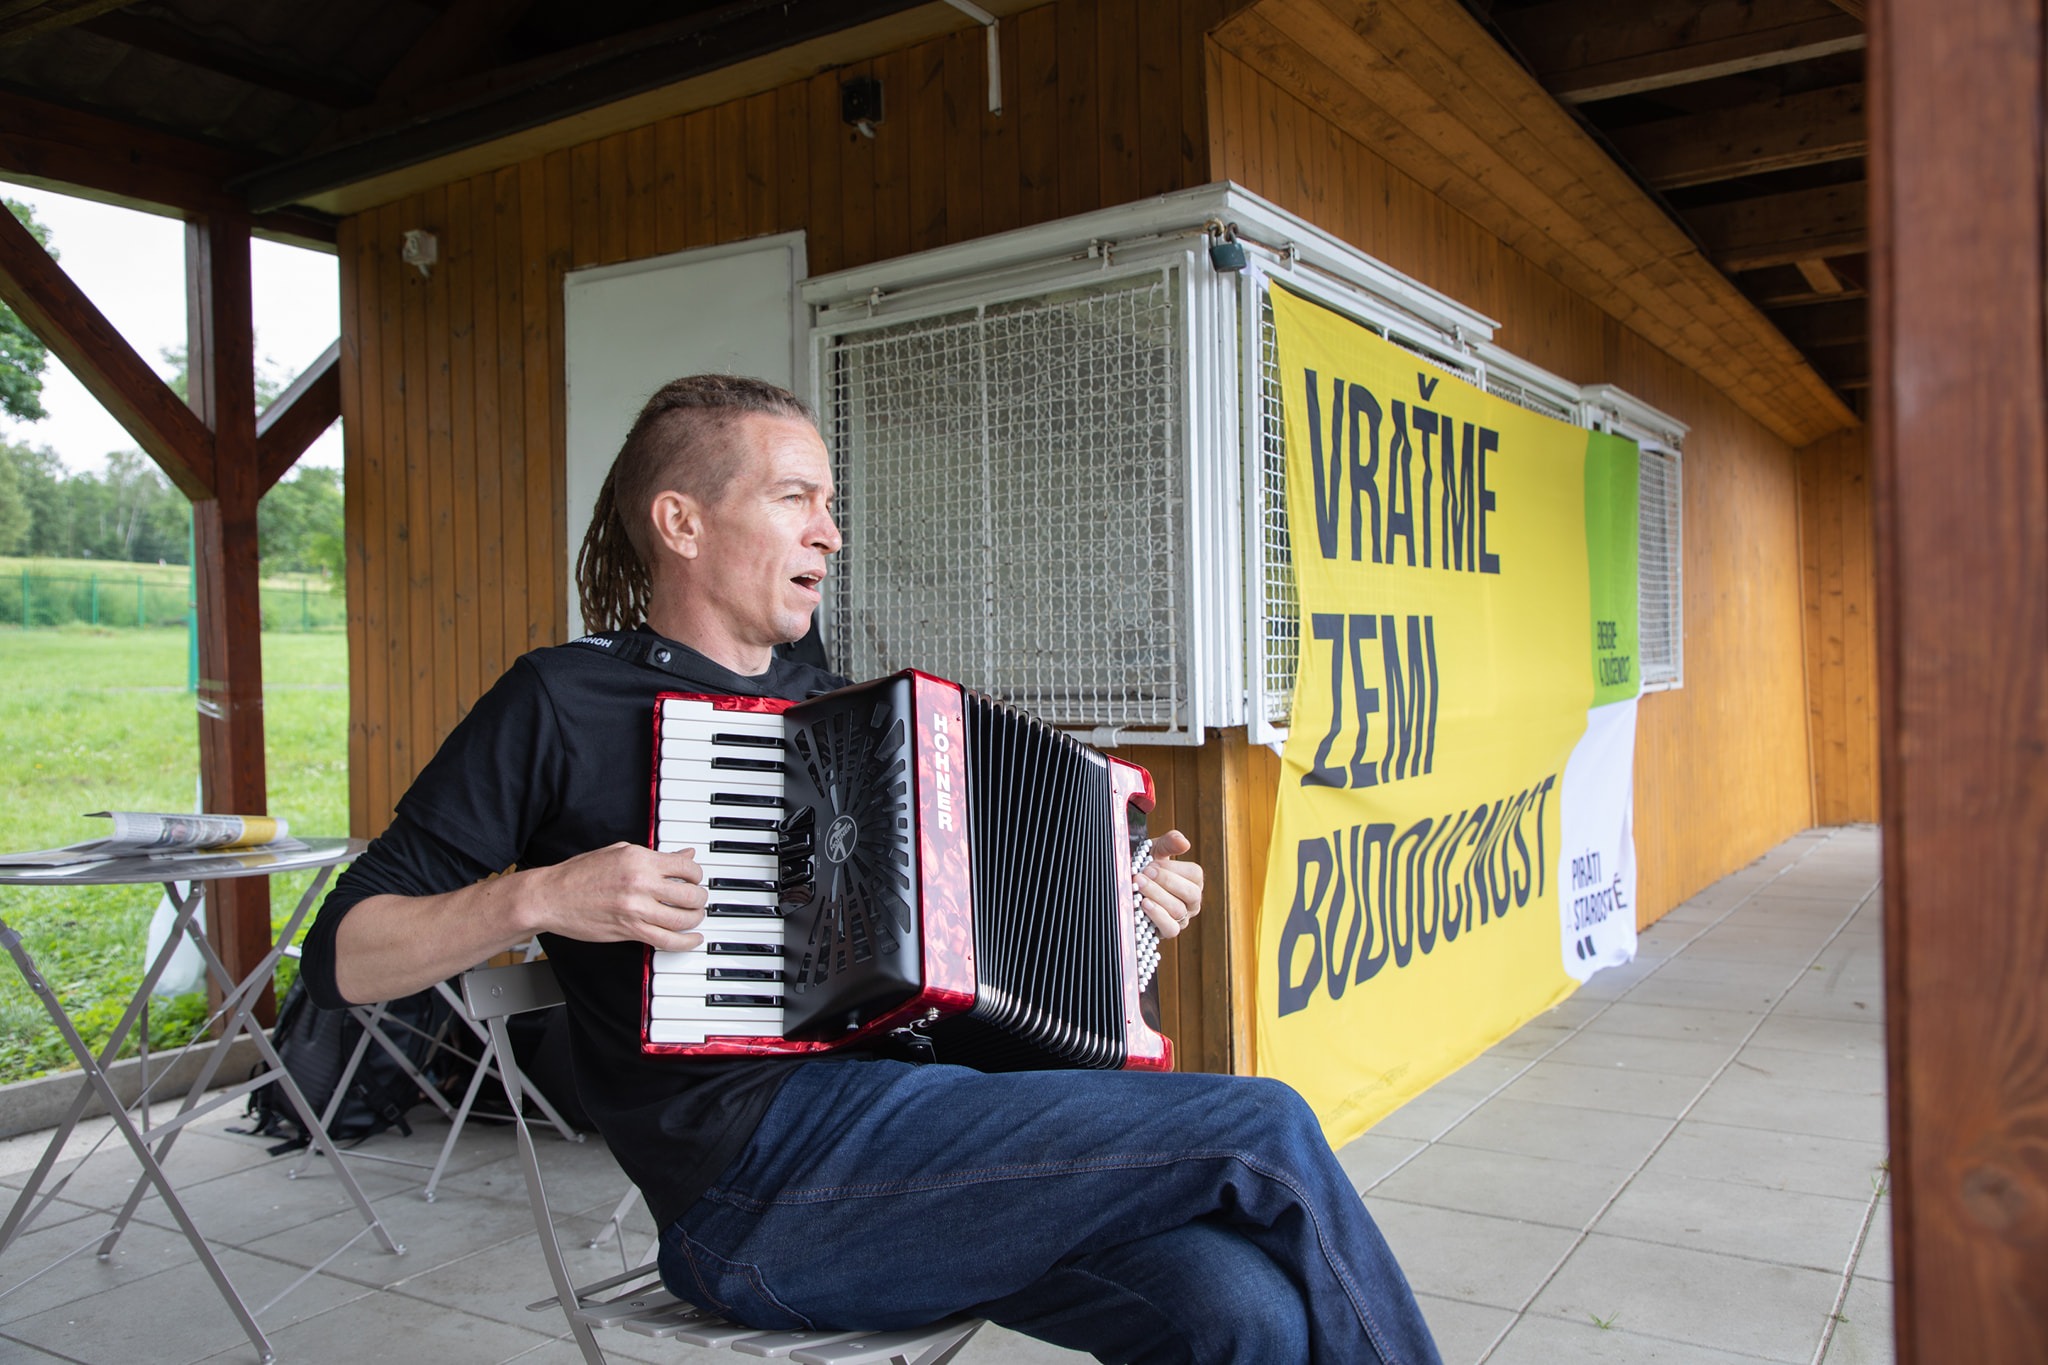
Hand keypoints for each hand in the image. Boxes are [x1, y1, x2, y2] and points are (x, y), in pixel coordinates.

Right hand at [526, 842, 707, 951]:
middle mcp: (641, 883)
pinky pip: (667, 940)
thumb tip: (685, 854)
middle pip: (691, 895)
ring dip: (695, 919)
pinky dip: (686, 942)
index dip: (697, 875)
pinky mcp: (629, 930)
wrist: (551, 897)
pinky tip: (692, 938)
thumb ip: (656, 856)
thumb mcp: (620, 852)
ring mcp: (636, 909)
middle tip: (697, 899)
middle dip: (700, 899)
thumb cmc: (579, 874)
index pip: (687, 867)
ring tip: (694, 917)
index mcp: (640, 859)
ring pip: (683, 919)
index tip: (695, 879)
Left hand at [1137, 829, 1204, 940]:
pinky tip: (1144, 904)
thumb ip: (1169, 843)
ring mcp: (1183, 918)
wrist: (1128, 887)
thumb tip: (1184, 843)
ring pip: (1178, 910)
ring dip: (1157, 896)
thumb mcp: (1156, 851)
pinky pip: (1170, 928)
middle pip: (1191, 894)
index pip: (1195, 875)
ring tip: (1138, 886)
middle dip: (1166, 882)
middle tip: (1143, 874)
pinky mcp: (1169, 931)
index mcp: (1193, 881)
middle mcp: (1192, 901)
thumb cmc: (1146, 868)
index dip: (1174, 868)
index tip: (1152, 863)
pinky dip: (1157, 915)